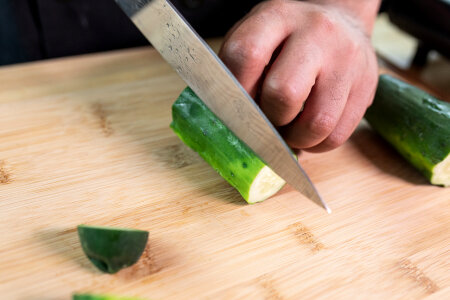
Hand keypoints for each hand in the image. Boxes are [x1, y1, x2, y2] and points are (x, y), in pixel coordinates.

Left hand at [219, 0, 378, 151]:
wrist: (340, 23)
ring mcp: (347, 58)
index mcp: (277, 16)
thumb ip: (240, 70)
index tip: (237, 106)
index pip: (245, 55)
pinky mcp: (367, 85)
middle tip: (268, 120)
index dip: (235, 92)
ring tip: (288, 129)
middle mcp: (316, 32)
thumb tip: (234, 121)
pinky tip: (308, 131)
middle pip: (284, 94)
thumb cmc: (287, 39)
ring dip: (295, 139)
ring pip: (317, 124)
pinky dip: (316, 144)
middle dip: (270, 120)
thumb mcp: (259, 37)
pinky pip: (338, 135)